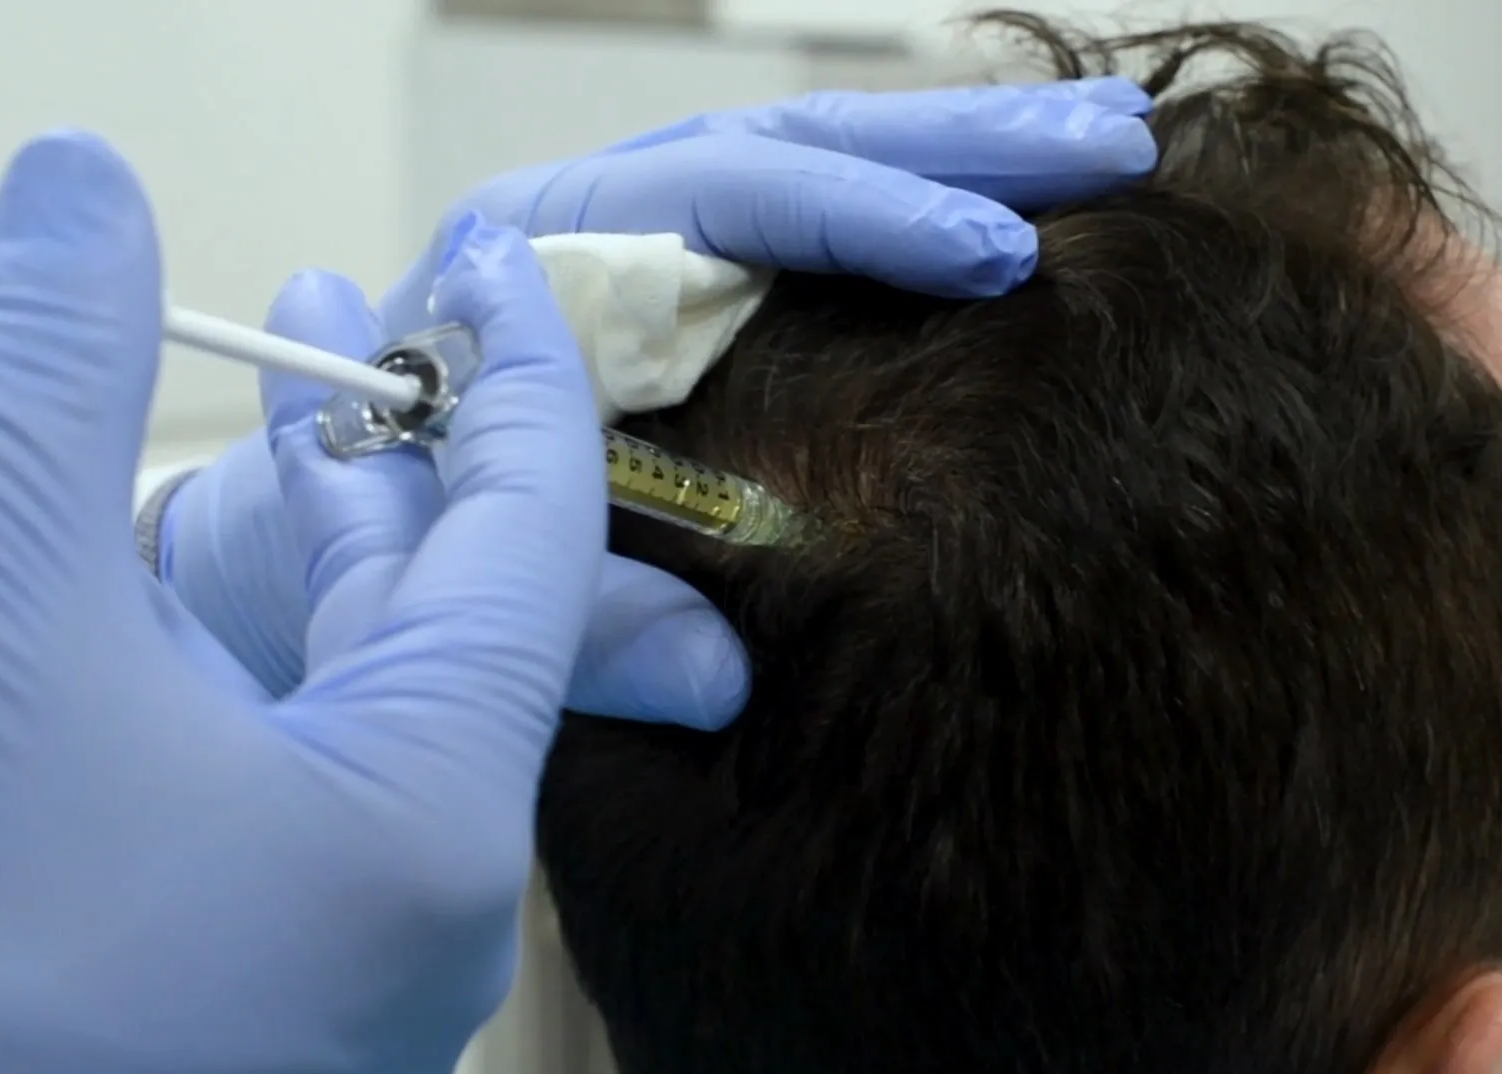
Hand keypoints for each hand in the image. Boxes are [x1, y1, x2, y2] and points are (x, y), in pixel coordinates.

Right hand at [0, 132, 603, 1073]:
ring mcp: (352, 929)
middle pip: (453, 612)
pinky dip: (261, 649)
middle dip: (393, 452)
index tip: (486, 265)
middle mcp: (426, 890)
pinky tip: (201, 572)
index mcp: (427, 822)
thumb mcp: (6, 629)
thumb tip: (86, 193)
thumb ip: (54, 394)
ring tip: (280, 410)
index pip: (531, 540)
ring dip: (316, 545)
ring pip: (368, 686)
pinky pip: (303, 760)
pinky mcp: (273, 947)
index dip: (516, 375)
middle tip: (348, 319)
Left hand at [159, 80, 1156, 707]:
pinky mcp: (700, 301)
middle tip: (1116, 146)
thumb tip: (719, 673)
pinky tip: (1024, 205)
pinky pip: (820, 232)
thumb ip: (572, 619)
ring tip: (1117, 145)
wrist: (322, 533)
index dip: (853, 224)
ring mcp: (657, 255)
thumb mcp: (464, 586)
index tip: (988, 255)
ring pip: (820, 168)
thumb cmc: (374, 541)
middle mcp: (599, 228)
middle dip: (954, 147)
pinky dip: (922, 206)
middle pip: (792, 150)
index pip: (713, 203)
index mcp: (531, 260)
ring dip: (967, 153)